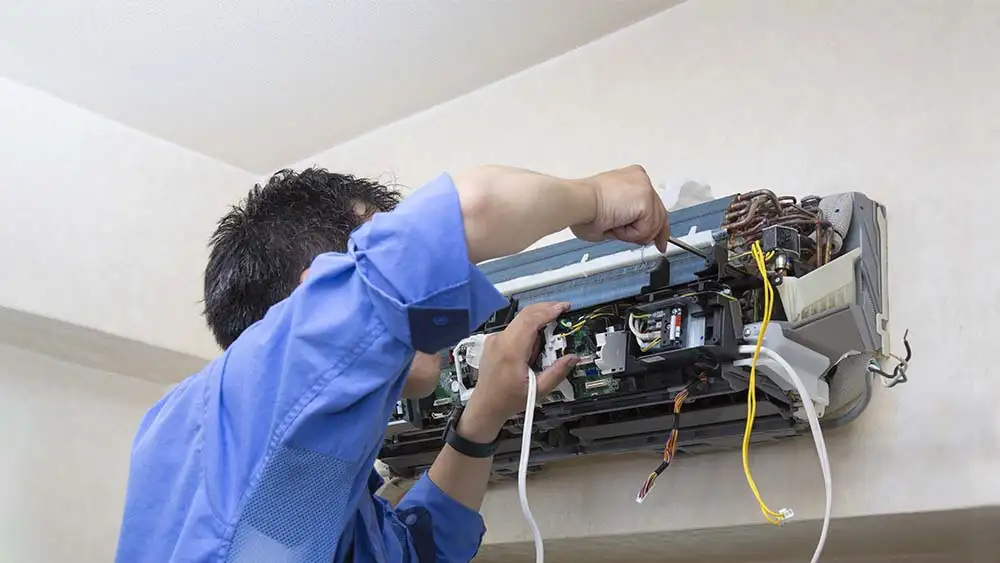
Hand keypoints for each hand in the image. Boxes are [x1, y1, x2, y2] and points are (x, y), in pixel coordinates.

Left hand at [458, 302, 579, 442]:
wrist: (486, 405)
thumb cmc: (508, 399)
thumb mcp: (538, 390)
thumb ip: (557, 372)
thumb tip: (573, 358)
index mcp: (511, 351)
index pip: (530, 320)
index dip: (548, 310)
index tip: (563, 307)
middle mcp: (500, 341)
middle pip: (525, 314)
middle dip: (546, 309)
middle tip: (562, 312)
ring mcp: (494, 339)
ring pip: (520, 320)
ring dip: (537, 322)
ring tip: (546, 343)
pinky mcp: (493, 341)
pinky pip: (514, 328)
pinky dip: (527, 330)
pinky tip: (533, 347)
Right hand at [571, 165, 670, 251]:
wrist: (578, 202)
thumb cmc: (583, 207)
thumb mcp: (611, 212)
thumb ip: (628, 219)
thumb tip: (638, 233)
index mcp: (631, 179)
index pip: (652, 203)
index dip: (656, 223)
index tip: (659, 238)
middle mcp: (640, 179)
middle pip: (660, 212)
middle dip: (657, 233)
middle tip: (658, 246)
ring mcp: (645, 188)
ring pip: (654, 224)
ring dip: (633, 234)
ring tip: (614, 226)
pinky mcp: (646, 200)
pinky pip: (647, 228)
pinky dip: (631, 234)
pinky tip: (616, 225)